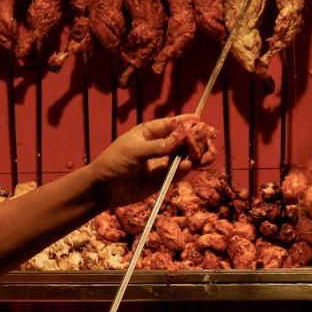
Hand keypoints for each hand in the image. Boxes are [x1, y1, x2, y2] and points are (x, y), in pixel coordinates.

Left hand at [88, 114, 214, 209]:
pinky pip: (179, 171)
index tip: (201, 123)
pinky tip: (190, 165)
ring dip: (198, 154)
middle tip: (208, 141)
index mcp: (150, 132)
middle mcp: (159, 145)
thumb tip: (182, 136)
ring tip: (208, 155)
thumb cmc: (113, 162)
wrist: (103, 189)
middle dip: (197, 139)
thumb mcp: (134, 151)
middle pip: (184, 139)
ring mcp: (162, 162)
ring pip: (185, 156)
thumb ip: (159, 145)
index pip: (172, 124)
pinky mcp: (163, 178)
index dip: (187, 123)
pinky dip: (187, 168)